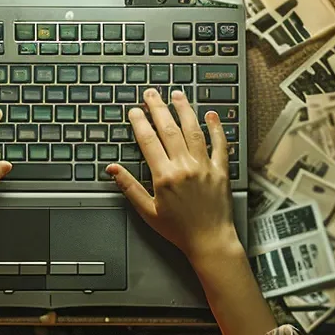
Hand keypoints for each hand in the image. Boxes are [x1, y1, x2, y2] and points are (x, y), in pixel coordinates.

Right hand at [107, 88, 238, 262]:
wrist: (210, 240)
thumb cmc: (178, 230)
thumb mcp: (148, 212)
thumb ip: (130, 188)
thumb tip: (113, 170)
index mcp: (165, 176)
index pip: (149, 141)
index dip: (140, 123)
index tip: (134, 111)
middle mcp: (185, 166)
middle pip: (169, 129)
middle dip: (158, 108)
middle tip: (151, 93)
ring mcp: (204, 166)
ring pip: (193, 131)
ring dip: (184, 110)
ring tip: (177, 95)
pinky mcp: (221, 170)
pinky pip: (220, 144)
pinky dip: (216, 128)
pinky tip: (211, 115)